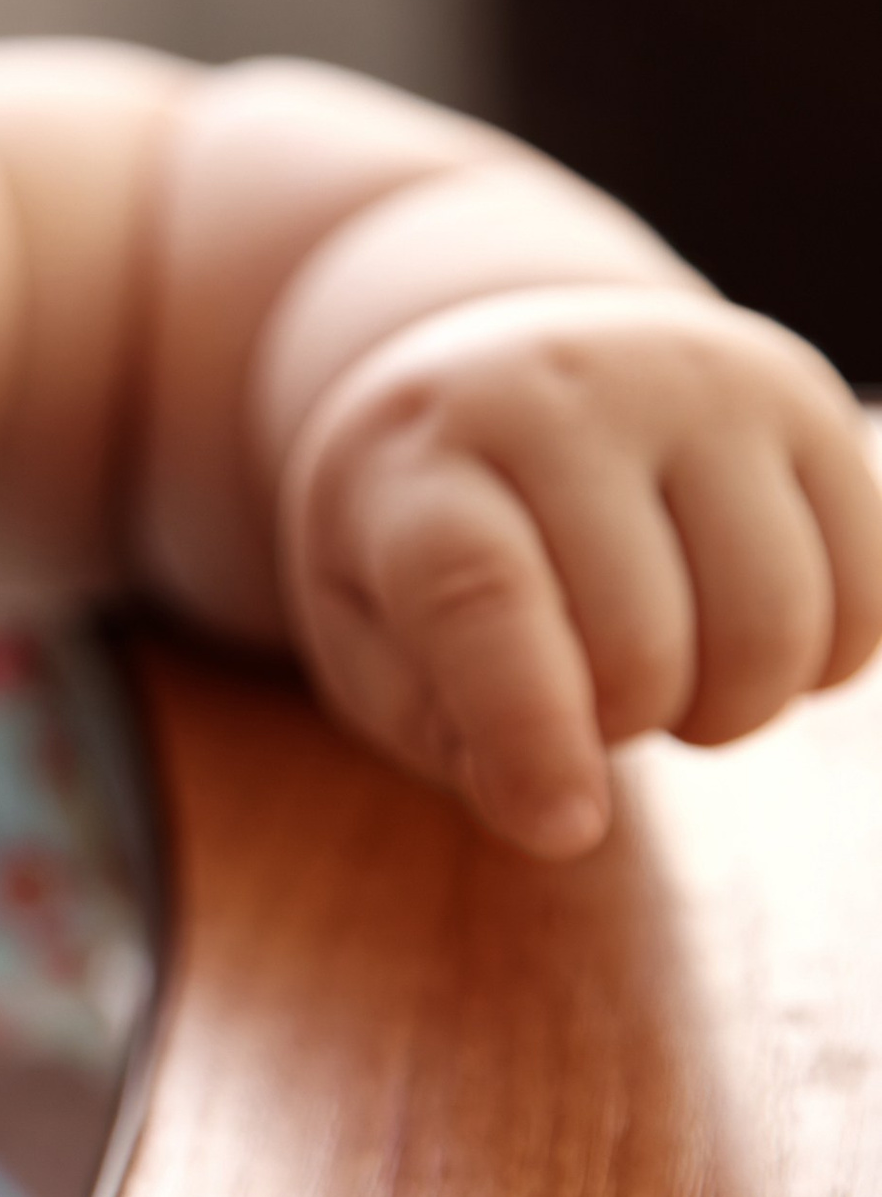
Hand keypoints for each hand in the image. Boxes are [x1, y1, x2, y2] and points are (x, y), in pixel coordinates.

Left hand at [275, 289, 881, 855]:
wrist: (498, 368)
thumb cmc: (420, 536)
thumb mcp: (365, 629)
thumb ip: (438, 725)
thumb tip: (559, 814)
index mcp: (425, 461)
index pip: (479, 594)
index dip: (529, 729)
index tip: (563, 828)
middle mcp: (565, 394)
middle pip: (641, 642)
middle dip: (619, 727)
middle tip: (585, 703)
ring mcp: (700, 385)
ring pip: (772, 624)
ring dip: (725, 709)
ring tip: (664, 676)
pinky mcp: (806, 401)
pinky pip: (864, 596)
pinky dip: (815, 666)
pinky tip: (741, 640)